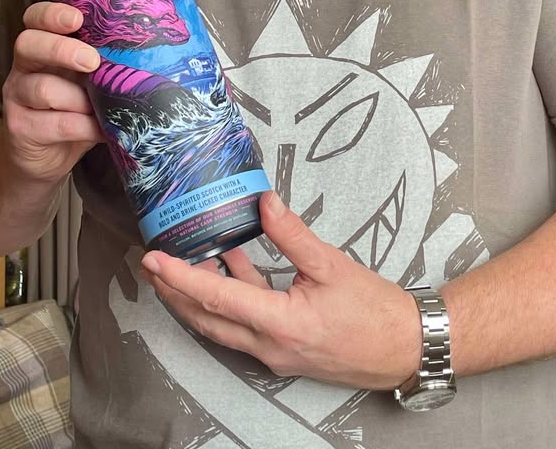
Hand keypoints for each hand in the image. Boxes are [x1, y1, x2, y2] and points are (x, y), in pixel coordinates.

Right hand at [2, 1, 103, 183]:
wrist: (50, 157)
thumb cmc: (76, 110)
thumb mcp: (90, 81)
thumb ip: (104, 65)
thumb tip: (152, 56)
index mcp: (43, 47)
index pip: (35, 19)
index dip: (52, 14)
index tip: (78, 19)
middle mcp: (25, 67)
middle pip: (28, 44)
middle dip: (62, 49)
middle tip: (92, 61)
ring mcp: (17, 97)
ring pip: (43, 88)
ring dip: (80, 99)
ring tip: (103, 107)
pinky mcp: (21, 128)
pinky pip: (56, 124)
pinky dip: (86, 126)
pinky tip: (103, 129)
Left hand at [141, 191, 421, 389]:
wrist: (403, 347)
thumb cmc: (373, 309)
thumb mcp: (331, 264)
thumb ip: (292, 234)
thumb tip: (263, 202)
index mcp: (280, 324)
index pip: (216, 298)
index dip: (180, 277)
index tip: (153, 260)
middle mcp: (268, 346)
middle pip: (207, 319)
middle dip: (174, 292)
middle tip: (151, 264)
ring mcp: (274, 354)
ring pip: (223, 326)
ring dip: (199, 298)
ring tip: (182, 265)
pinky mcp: (284, 352)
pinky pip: (245, 326)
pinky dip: (231, 300)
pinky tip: (232, 270)